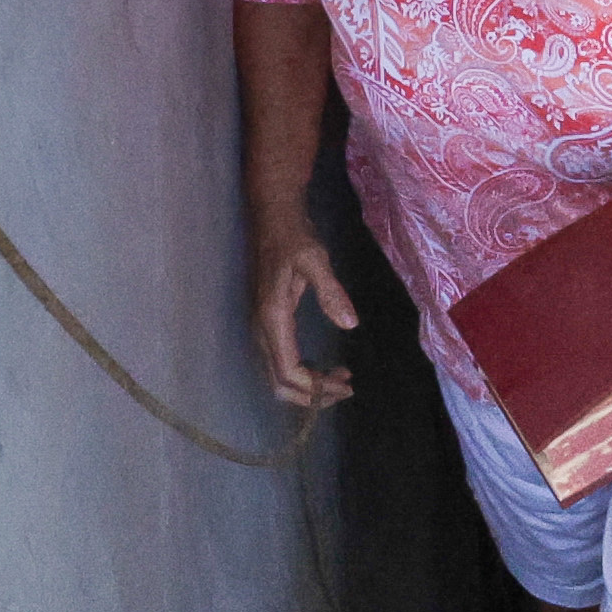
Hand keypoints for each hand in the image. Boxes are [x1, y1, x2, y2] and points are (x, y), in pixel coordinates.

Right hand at [252, 230, 359, 410]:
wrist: (272, 217)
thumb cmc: (293, 236)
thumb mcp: (315, 259)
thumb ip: (330, 291)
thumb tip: (349, 324)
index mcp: (272, 318)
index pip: (288, 372)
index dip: (315, 387)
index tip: (346, 385)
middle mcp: (261, 329)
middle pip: (279, 383)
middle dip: (312, 394)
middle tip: (346, 389)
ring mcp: (261, 327)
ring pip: (277, 376)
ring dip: (307, 387)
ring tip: (340, 381)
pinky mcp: (267, 323)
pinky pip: (280, 362)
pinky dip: (302, 374)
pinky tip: (323, 368)